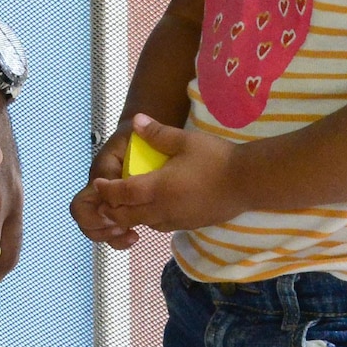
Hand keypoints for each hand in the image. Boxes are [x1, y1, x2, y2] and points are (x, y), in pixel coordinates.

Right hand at [70, 126, 131, 246]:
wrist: (139, 135)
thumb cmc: (132, 139)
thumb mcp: (125, 145)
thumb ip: (117, 166)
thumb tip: (113, 188)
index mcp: (97, 180)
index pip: (80, 206)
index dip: (93, 218)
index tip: (114, 218)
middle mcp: (98, 194)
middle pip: (85, 223)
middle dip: (103, 232)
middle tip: (126, 229)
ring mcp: (109, 202)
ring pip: (98, 230)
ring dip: (113, 238)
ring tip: (134, 235)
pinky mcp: (122, 207)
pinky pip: (114, 230)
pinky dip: (122, 238)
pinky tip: (137, 234)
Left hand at [86, 114, 245, 236]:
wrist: (248, 182)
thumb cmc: (216, 158)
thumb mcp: (185, 141)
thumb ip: (157, 133)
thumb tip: (135, 120)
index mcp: (157, 188)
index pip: (120, 194)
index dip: (105, 189)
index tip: (98, 182)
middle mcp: (162, 209)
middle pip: (125, 216)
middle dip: (112, 207)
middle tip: (108, 194)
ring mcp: (176, 221)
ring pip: (142, 223)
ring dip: (130, 214)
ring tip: (128, 200)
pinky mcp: (189, 225)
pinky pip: (160, 226)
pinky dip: (149, 218)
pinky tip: (154, 205)